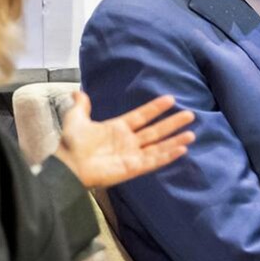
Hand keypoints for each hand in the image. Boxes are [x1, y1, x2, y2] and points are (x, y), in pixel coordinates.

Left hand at [53, 91, 194, 188]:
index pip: (141, 116)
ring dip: (175, 140)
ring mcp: (132, 155)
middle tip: (190, 114)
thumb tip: (78, 92)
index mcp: (118, 128)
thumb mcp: (76, 120)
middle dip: (172, 123)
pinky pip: (154, 161)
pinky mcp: (133, 168)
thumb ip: (81, 106)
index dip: (155, 108)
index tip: (170, 99)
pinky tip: (181, 149)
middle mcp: (128, 141)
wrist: (68, 165)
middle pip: (156, 131)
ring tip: (191, 134)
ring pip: (159, 146)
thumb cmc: (72, 144)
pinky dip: (168, 156)